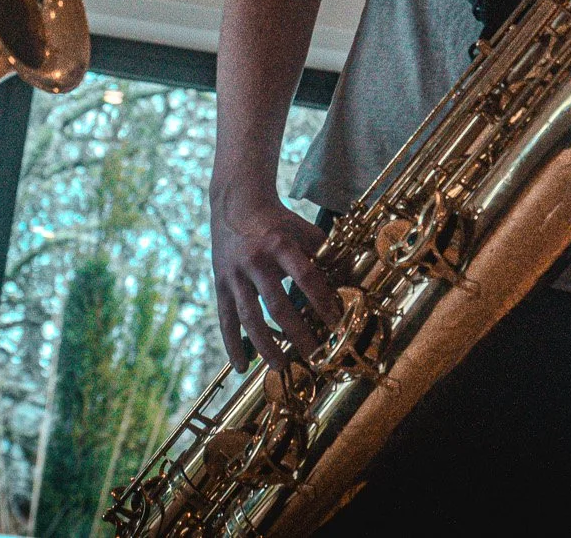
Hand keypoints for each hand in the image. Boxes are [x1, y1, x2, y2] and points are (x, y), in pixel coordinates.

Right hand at [211, 182, 338, 372]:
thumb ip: (326, 254)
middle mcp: (255, 261)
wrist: (236, 203)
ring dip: (266, 345)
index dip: (323, 301)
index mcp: (279, 244)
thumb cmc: (277, 221)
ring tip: (281, 366)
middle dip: (297, 333)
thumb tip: (350, 281)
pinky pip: (225, 319)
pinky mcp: (220, 285)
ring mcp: (234, 275)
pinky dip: (232, 345)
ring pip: (250, 317)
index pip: (306, 278)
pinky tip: (242, 367)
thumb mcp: (303, 230)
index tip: (336, 324)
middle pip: (278, 305)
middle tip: (314, 355)